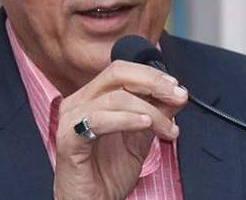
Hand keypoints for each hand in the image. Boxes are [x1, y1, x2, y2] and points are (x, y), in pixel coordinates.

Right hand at [53, 60, 187, 199]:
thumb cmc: (107, 174)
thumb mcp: (140, 139)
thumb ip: (154, 115)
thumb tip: (176, 95)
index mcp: (93, 97)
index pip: (122, 71)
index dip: (152, 75)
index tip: (177, 88)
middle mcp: (79, 102)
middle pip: (117, 73)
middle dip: (153, 82)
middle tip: (177, 96)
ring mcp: (72, 118)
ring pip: (114, 97)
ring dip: (149, 110)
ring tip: (167, 127)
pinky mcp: (68, 138)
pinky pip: (99, 120)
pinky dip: (126, 119)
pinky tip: (145, 124)